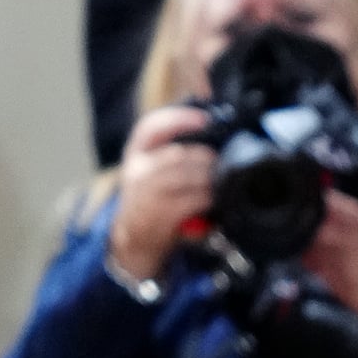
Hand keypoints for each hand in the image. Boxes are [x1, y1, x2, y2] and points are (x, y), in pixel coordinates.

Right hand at [109, 105, 214, 281]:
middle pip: (177, 154)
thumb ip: (174, 155)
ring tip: (221, 181)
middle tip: (222, 162)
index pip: (150, 127)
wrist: (135, 238)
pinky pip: (191, 200)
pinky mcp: (159, 214)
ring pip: (185, 175)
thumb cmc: (152, 200)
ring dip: (209, 177)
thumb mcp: (152, 172)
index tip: (204, 119)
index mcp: (136, 154)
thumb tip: (212, 139)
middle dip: (206, 157)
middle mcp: (137, 171)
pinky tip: (213, 200)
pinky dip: (208, 198)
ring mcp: (146, 193)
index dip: (178, 119)